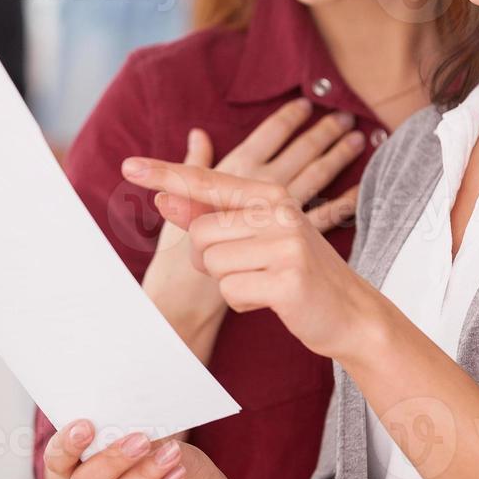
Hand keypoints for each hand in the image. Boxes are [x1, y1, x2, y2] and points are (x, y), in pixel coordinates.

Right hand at [43, 419, 237, 478]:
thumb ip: (128, 431)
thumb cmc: (159, 455)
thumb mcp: (145, 438)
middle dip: (112, 461)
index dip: (67, 444)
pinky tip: (176, 473)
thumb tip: (128, 415)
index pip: (57, 459)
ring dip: (142, 475)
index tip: (87, 425)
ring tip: (171, 453)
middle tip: (141, 440)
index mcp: (75, 468)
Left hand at [141, 98, 364, 346]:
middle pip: (200, 233)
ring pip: (213, 264)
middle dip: (209, 261)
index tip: (128, 166)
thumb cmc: (294, 271)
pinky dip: (243, 303)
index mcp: (270, 194)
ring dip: (229, 283)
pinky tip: (271, 300)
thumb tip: (164, 197)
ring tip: (263, 282)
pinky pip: (231, 291)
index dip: (164, 173)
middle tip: (246, 269)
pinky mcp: (287, 279)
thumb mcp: (258, 234)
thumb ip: (211, 214)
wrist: (350, 313)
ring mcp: (285, 244)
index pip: (205, 181)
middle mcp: (279, 211)